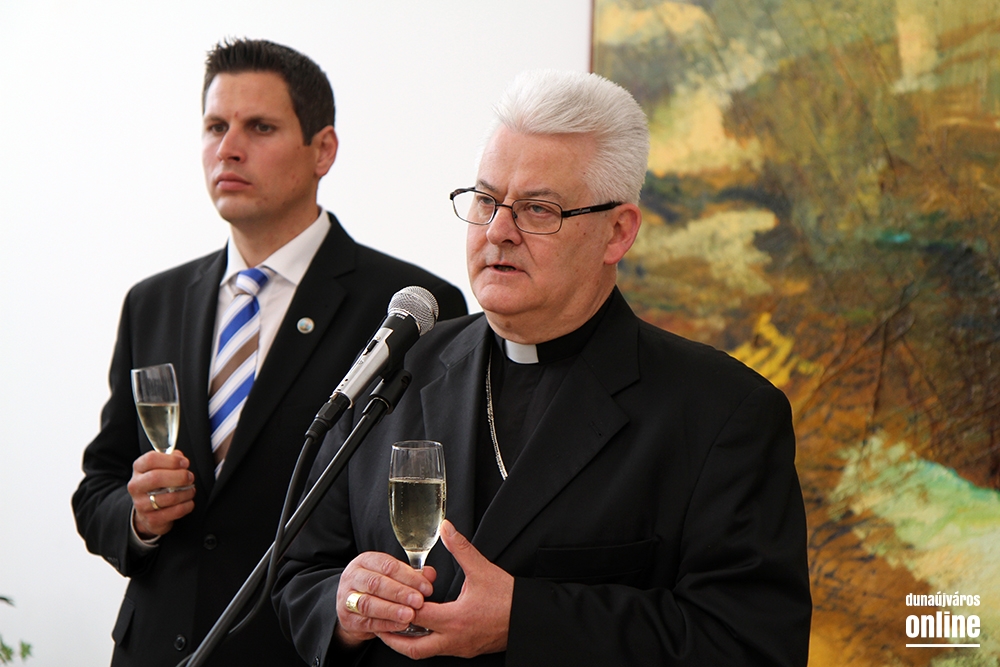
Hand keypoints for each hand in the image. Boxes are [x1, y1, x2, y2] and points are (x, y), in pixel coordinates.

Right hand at [127, 450, 195, 538]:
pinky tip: (188, 501)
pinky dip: (187, 505)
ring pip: (169, 497)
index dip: (172, 460)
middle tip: (190, 477)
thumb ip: (172, 458)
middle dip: (179, 476)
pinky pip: (175, 511)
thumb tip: (180, 458)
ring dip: (186, 492)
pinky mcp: (151, 519)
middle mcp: (136, 486)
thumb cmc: (158, 484)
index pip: (151, 459)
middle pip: (156, 477)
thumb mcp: (161, 467)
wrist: (147, 510)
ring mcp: (141, 504)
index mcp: (138, 469)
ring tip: (191, 490)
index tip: (185, 463)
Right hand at [334, 552, 436, 648]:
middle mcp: (353, 577)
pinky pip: (367, 622)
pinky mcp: (347, 619)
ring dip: (391, 610)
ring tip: (410, 615)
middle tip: (418, 601)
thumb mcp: (393, 576)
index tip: (426, 588)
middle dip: (400, 593)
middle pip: (376, 583)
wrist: (352, 607)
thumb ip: (412, 575)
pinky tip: (400, 625)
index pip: (388, 565)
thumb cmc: (378, 588)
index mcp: (366, 561)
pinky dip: (385, 624)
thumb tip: (430, 574)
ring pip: (368, 603)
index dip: (409, 576)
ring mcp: (346, 598)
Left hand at [377, 520, 512, 659]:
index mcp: (455, 619)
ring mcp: (460, 648)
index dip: (401, 605)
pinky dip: (425, 642)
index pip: (416, 615)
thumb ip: (460, 548)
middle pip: (413, 647)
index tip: (388, 597)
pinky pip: (438, 651)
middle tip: (378, 625)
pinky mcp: (466, 651)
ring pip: (424, 653)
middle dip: (393, 637)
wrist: (530, 620)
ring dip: (408, 641)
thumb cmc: (509, 598)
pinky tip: (422, 629)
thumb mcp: (482, 569)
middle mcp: (454, 639)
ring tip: (395, 627)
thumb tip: (446, 528)